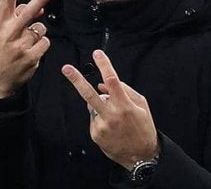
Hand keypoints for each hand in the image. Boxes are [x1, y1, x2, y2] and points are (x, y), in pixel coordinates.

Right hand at [0, 0, 55, 98]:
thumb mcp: (0, 32)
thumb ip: (18, 18)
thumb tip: (40, 7)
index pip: (6, 1)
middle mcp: (9, 34)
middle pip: (27, 12)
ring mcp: (20, 46)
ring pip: (40, 29)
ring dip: (37, 34)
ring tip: (25, 44)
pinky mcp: (30, 58)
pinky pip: (45, 43)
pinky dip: (41, 45)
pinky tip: (31, 52)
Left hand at [62, 50, 158, 169]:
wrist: (141, 156)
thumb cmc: (144, 128)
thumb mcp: (142, 106)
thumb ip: (125, 91)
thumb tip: (103, 84)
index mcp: (125, 105)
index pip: (112, 80)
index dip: (104, 65)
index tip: (97, 54)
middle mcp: (111, 114)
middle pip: (89, 94)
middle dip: (76, 80)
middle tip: (66, 68)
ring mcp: (101, 125)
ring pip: (93, 105)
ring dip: (100, 106)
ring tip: (115, 119)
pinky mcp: (95, 133)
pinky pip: (94, 118)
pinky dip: (100, 118)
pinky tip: (111, 127)